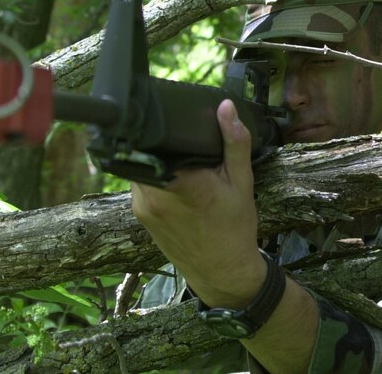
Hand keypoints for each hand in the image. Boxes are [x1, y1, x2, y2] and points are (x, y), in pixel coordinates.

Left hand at [130, 99, 266, 307]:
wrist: (223, 273)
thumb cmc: (235, 230)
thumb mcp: (242, 182)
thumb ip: (233, 142)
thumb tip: (226, 108)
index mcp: (180, 182)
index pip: (159, 138)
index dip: (166, 123)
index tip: (179, 116)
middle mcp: (153, 193)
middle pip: (147, 149)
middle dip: (164, 140)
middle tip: (186, 138)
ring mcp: (141, 205)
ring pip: (141, 165)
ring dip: (157, 158)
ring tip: (181, 157)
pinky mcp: (139, 215)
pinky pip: (140, 183)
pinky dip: (155, 175)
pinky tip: (175, 178)